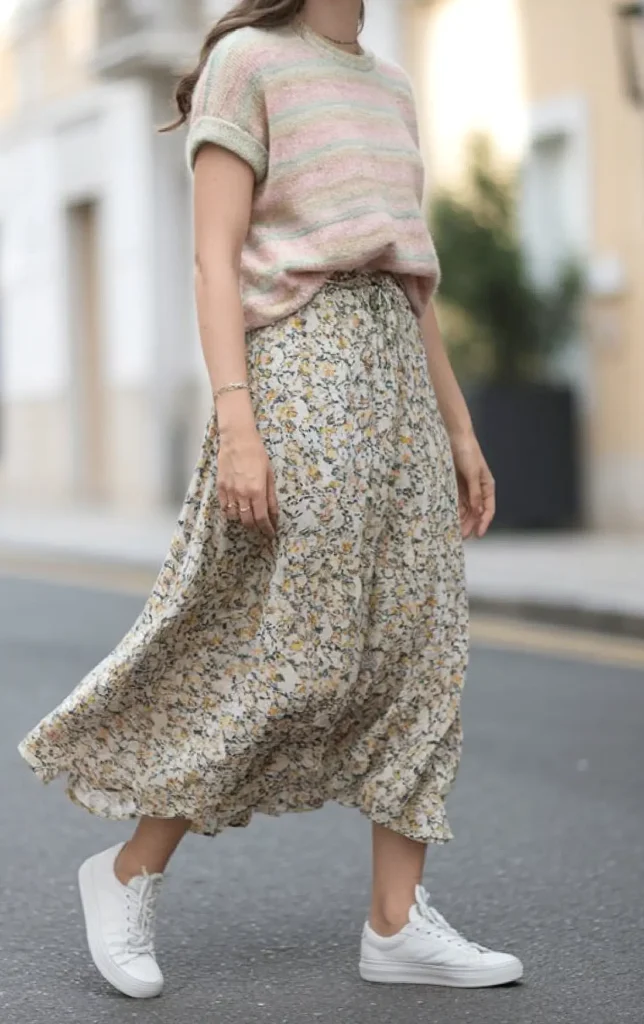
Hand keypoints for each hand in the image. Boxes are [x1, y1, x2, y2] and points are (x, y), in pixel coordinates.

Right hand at [217, 423, 277, 537]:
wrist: (237, 440)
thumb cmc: (257, 454)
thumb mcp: (270, 475)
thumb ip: (271, 497)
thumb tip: (274, 514)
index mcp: (257, 491)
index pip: (262, 518)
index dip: (267, 529)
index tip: (271, 534)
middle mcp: (242, 494)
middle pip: (247, 521)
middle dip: (256, 528)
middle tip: (262, 529)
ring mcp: (229, 492)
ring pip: (234, 517)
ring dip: (243, 521)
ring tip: (249, 519)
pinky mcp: (220, 487)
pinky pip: (224, 507)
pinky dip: (230, 513)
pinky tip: (237, 511)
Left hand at [450, 432, 494, 539]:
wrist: (455, 436)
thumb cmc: (468, 452)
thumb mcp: (473, 474)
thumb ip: (475, 494)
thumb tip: (477, 512)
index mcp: (487, 486)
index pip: (488, 509)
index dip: (484, 523)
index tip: (478, 535)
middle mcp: (478, 489)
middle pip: (476, 512)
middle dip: (470, 525)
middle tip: (461, 537)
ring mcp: (466, 488)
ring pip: (465, 509)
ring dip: (461, 520)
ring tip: (453, 531)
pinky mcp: (455, 485)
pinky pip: (455, 502)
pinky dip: (453, 511)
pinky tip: (448, 519)